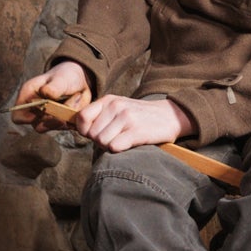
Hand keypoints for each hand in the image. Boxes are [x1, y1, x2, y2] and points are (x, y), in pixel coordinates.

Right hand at [13, 62, 90, 128]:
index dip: (27, 119)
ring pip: (55, 127)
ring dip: (67, 116)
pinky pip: (67, 127)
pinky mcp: (61, 123)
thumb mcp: (59, 79)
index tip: (44, 110)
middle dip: (54, 118)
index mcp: (27, 98)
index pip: (18, 117)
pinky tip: (78, 103)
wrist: (78, 80)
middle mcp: (35, 111)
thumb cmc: (64, 76)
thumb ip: (52, 87)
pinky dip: (75, 117)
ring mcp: (48, 119)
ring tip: (76, 97)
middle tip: (67, 105)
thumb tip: (45, 92)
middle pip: (38, 126)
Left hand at [74, 95, 192, 152]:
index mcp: (109, 100)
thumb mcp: (119, 108)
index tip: (96, 135)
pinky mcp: (137, 131)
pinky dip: (120, 150)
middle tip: (116, 138)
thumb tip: (80, 130)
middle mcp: (116, 106)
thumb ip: (100, 115)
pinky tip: (130, 144)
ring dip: (111, 146)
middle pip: (92, 135)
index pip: (82, 118)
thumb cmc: (140, 116)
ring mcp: (127, 117)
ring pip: (102, 142)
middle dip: (100, 141)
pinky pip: (115, 147)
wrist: (170, 115)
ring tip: (124, 141)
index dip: (85, 131)